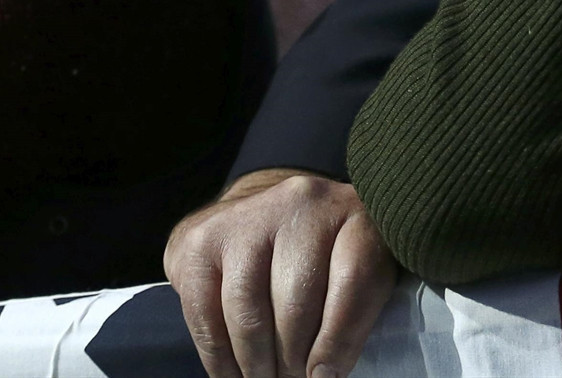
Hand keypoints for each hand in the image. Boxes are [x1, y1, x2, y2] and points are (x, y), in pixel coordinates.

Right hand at [163, 169, 398, 377]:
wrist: (268, 217)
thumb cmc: (322, 259)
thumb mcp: (359, 275)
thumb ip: (352, 316)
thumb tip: (323, 374)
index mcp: (352, 213)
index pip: (354, 279)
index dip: (341, 341)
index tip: (327, 376)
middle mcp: (300, 202)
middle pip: (296, 301)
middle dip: (293, 359)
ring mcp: (247, 217)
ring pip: (249, 312)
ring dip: (256, 363)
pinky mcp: (202, 240)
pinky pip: (205, 315)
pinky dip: (219, 357)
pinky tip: (233, 373)